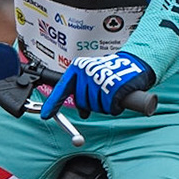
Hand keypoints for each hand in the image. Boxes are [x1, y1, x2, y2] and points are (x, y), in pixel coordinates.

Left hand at [38, 52, 153, 119]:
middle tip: (102, 95)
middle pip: (81, 102)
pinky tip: (118, 97)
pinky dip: (115, 107)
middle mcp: (86, 73)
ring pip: (96, 107)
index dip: (53, 104)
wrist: (133, 63)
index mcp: (78, 68)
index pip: (62, 88)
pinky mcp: (114, 88)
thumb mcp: (92, 79)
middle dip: (91, 104)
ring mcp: (99, 80)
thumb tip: (82, 114)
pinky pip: (110, 107)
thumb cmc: (111, 71)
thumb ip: (83, 93)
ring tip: (111, 92)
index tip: (45, 115)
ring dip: (104, 105)